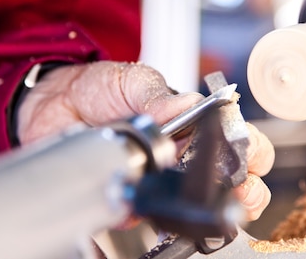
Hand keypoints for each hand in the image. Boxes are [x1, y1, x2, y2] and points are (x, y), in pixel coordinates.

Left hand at [17, 60, 272, 220]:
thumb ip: (157, 92)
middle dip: (244, 191)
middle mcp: (183, 157)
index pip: (239, 142)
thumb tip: (187, 104)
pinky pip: (150, 221)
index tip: (245, 153)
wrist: (53, 105)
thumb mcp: (133, 79)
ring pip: (198, 208)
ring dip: (205, 209)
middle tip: (234, 187)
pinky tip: (156, 216)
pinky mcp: (132, 201)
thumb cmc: (101, 88)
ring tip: (196, 200)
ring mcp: (160, 182)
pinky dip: (160, 225)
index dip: (252, 152)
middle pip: (232, 184)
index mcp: (194, 123)